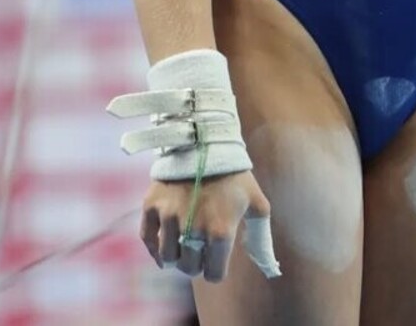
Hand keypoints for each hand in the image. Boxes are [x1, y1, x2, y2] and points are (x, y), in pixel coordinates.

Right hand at [139, 169, 278, 281]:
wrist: (205, 141)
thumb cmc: (234, 175)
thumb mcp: (256, 203)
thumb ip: (261, 237)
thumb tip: (268, 267)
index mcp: (220, 231)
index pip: (213, 274)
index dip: (215, 268)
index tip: (215, 257)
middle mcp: (193, 228)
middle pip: (189, 268)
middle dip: (195, 262)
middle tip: (198, 248)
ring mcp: (169, 216)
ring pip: (168, 258)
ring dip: (176, 254)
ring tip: (182, 242)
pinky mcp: (151, 205)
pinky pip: (147, 239)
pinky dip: (154, 247)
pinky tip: (163, 243)